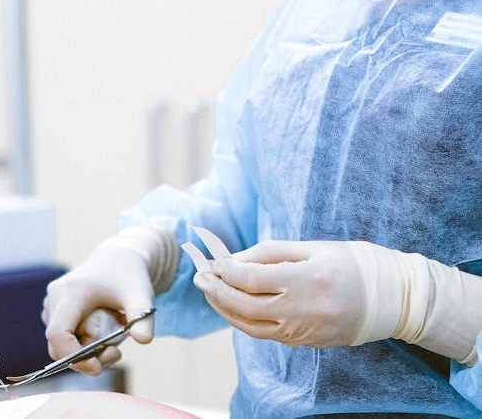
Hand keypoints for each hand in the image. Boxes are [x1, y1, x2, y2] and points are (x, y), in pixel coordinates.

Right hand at [42, 226, 175, 374]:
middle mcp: (55, 297)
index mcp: (71, 292)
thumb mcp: (141, 294)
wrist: (119, 258)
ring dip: (84, 352)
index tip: (98, 367)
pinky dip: (81, 344)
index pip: (58, 334)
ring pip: (59, 343)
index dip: (73, 356)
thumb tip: (144, 341)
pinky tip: (103, 334)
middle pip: (57, 344)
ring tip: (114, 341)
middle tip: (116, 354)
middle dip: (84, 358)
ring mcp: (52, 304)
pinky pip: (62, 337)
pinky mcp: (54, 309)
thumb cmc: (129, 275)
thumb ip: (142, 318)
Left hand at [193, 240, 366, 347]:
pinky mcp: (306, 342)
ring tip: (209, 292)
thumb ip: (270, 253)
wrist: (391, 298)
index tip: (212, 262)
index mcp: (307, 279)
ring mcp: (305, 330)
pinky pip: (265, 334)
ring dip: (224, 309)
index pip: (252, 278)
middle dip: (217, 291)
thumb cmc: (351, 264)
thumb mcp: (312, 248)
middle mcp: (304, 308)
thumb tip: (233, 260)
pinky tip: (232, 307)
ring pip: (251, 325)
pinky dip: (243, 321)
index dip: (226, 270)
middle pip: (245, 304)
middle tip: (200, 278)